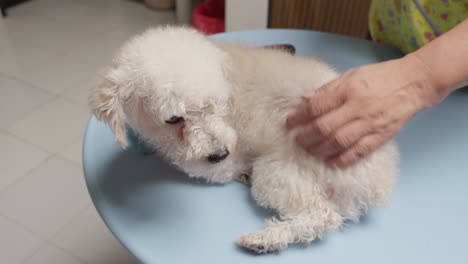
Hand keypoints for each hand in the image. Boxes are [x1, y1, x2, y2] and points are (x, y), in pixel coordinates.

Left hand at [286, 55, 442, 167]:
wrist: (414, 83)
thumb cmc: (381, 76)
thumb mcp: (351, 75)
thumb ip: (327, 89)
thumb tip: (304, 99)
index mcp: (348, 90)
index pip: (317, 107)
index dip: (300, 116)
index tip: (290, 122)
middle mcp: (357, 108)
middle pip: (324, 127)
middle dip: (305, 136)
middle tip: (296, 139)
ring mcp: (369, 124)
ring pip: (338, 142)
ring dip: (319, 149)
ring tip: (308, 151)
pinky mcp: (380, 136)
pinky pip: (358, 152)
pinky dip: (342, 159)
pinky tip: (330, 162)